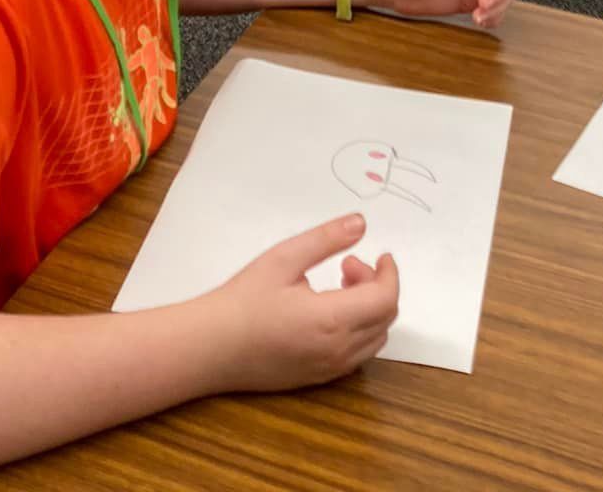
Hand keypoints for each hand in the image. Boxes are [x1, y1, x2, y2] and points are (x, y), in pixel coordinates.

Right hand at [207, 215, 397, 392]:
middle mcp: (338, 351)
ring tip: (338, 287)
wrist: (212, 347)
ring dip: (369, 310)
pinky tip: (328, 313)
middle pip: (384, 319)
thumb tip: (361, 223)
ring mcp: (329, 370)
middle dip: (376, 287)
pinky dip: (359, 330)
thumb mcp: (284, 257)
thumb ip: (326, 239)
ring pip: (374, 340)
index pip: (386, 299)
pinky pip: (356, 355)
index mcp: (333, 320)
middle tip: (346, 266)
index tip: (381, 254)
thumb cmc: (244, 299)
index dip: (390, 274)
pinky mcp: (318, 379)